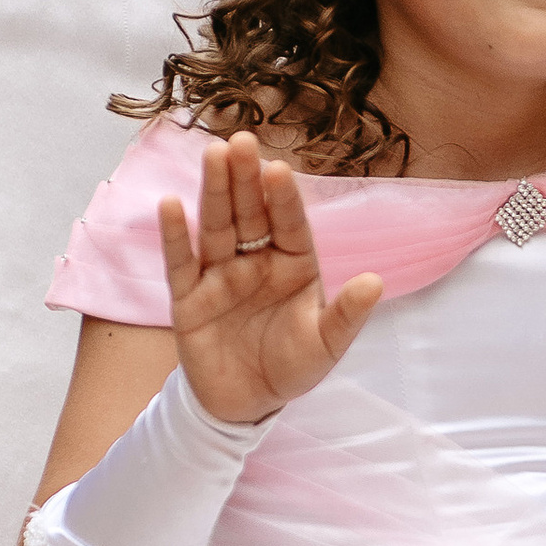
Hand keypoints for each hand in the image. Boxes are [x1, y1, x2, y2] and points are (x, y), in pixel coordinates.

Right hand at [159, 137, 380, 425]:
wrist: (246, 404)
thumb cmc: (291, 367)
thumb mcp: (325, 346)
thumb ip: (347, 315)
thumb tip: (374, 281)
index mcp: (293, 264)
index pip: (288, 224)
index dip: (283, 198)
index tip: (278, 169)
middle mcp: (256, 261)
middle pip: (249, 213)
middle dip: (244, 178)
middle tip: (240, 141)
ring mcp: (221, 275)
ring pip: (216, 226)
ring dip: (213, 191)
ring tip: (212, 155)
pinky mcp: (189, 297)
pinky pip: (181, 262)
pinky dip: (176, 235)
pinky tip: (171, 205)